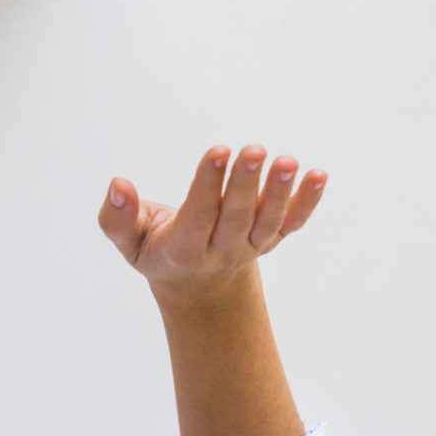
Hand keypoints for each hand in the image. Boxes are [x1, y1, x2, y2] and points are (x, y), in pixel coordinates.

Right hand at [99, 145, 327, 309]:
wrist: (198, 285)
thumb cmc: (158, 250)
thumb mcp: (129, 242)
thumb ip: (117, 217)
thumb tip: (117, 184)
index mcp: (185, 250)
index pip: (199, 215)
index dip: (208, 184)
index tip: (217, 151)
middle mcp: (222, 250)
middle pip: (237, 217)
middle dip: (246, 183)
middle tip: (254, 150)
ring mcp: (250, 246)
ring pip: (268, 221)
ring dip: (281, 192)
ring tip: (289, 162)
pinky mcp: (270, 239)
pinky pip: (291, 223)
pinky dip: (307, 202)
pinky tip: (318, 176)